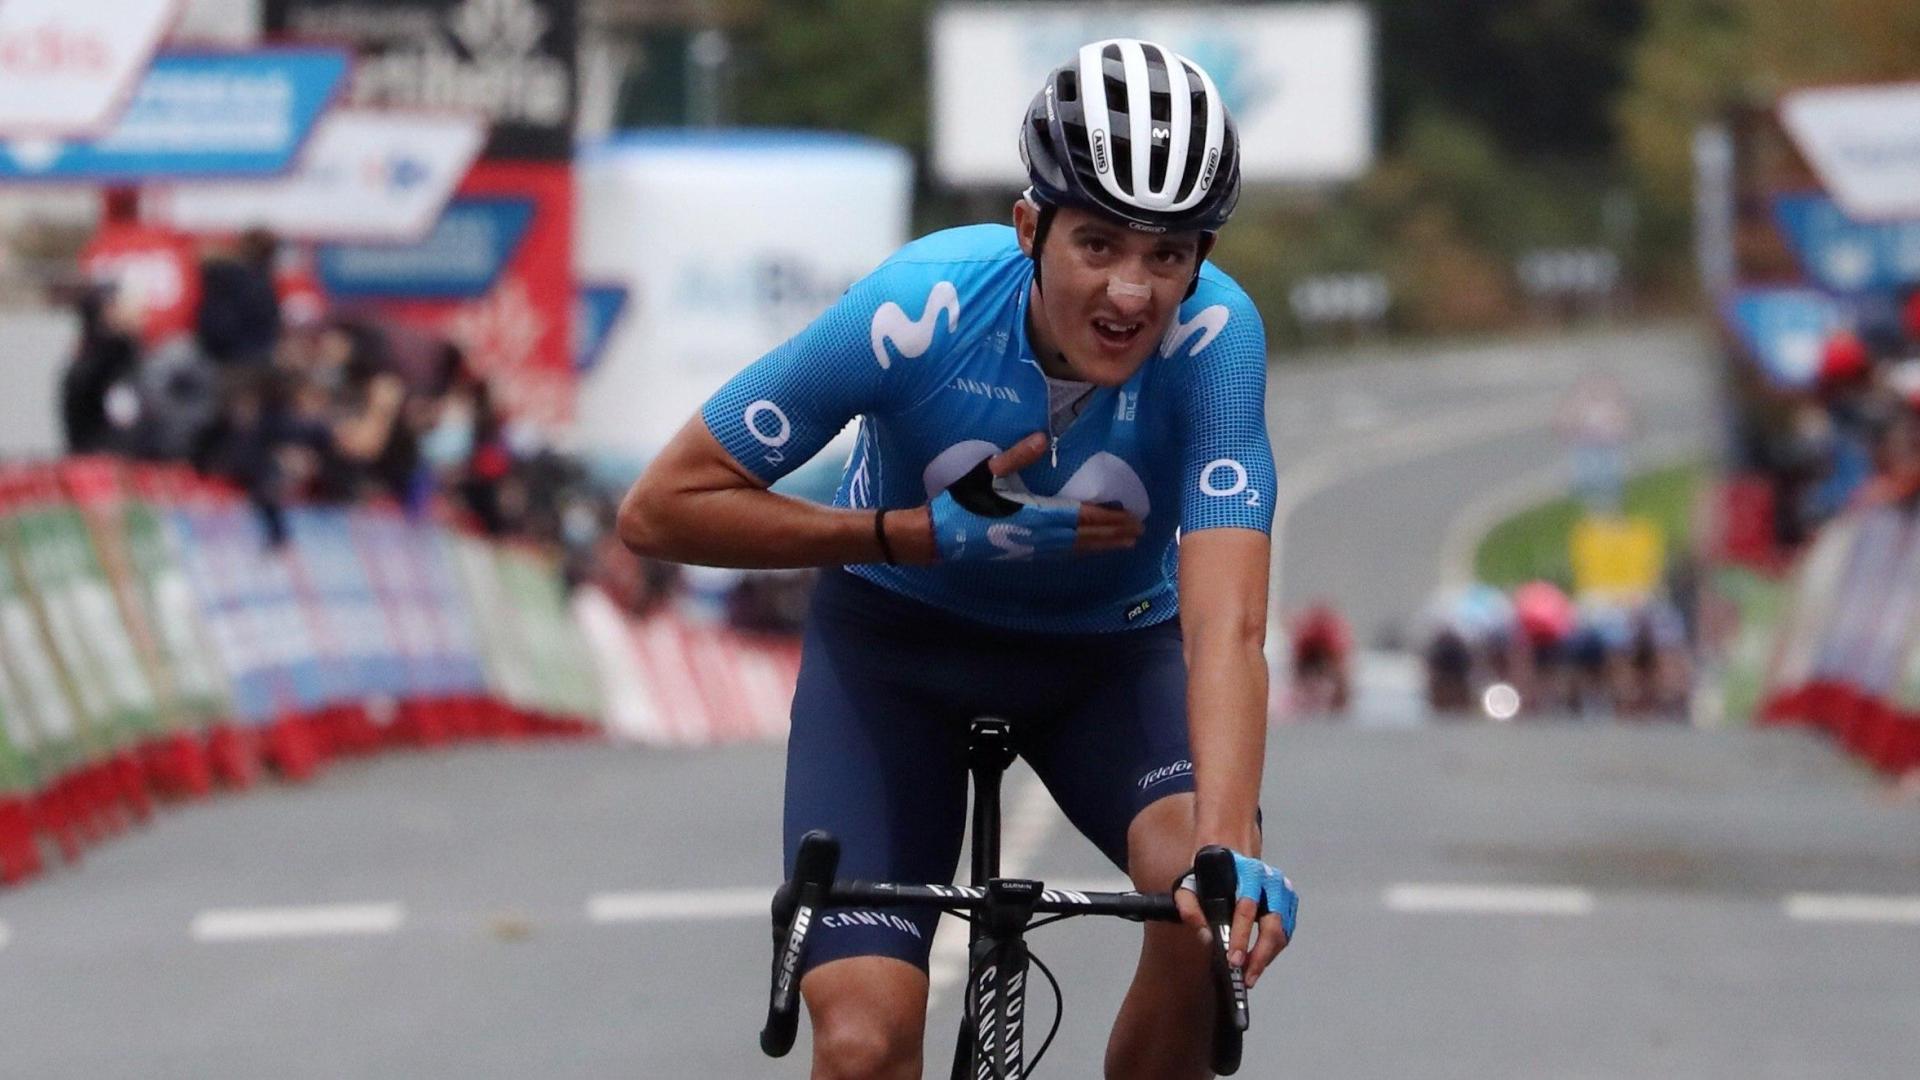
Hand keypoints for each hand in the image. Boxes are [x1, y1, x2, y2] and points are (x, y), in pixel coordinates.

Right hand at [926, 433, 1142, 561]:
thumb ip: (1016, 456)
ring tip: (1126, 542)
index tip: (1133, 517)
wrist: (941, 537)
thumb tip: (1041, 437)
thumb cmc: (963, 502)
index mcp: (1037, 514)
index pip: (1083, 516)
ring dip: (1103, 545)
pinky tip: (1090, 549)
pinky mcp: (1026, 554)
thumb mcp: (987, 472)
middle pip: (1087, 536)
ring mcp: (1034, 548)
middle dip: (1114, 534)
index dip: (1110, 518)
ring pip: (1078, 548)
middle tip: (1141, 532)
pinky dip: (1083, 551)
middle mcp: (1041, 535)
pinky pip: (1063, 553)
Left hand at [1173, 850, 1297, 988]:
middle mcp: (1270, 880)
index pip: (1246, 908)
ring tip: (1250, 974)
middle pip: (1272, 924)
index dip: (1241, 937)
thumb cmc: (1210, 871)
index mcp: (1246, 872)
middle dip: (1259, 955)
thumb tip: (1204, 936)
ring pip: (1282, 932)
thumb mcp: (1190, 883)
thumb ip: (1189, 907)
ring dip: (1267, 957)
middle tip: (1245, 976)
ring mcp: (1283, 890)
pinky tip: (1259, 961)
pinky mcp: (1289, 901)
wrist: (1230, 849)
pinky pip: (1286, 932)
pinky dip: (1274, 950)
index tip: (1234, 960)